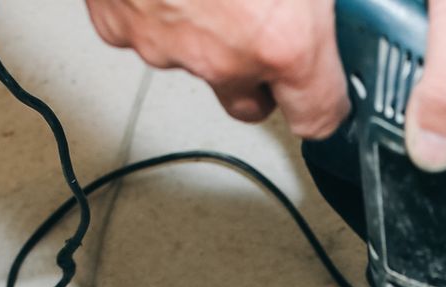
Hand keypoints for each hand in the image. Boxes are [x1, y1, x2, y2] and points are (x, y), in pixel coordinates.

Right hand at [84, 0, 351, 138]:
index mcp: (284, 42)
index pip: (318, 117)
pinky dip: (156, 8)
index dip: (326, 103)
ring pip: (194, 61)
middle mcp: (224, 57)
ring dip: (205, 33)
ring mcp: (165, 45)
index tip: (328, 92)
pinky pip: (143, 28)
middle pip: (250, 104)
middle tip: (266, 27)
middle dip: (261, 77)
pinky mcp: (118, 23)